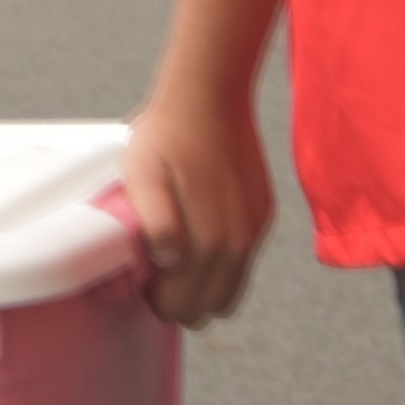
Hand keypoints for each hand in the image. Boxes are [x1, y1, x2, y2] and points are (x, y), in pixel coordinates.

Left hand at [116, 78, 279, 325]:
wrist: (209, 95)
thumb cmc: (166, 136)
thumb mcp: (142, 176)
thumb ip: (155, 225)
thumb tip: (169, 262)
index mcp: (210, 242)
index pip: (187, 308)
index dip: (161, 299)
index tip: (147, 276)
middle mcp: (240, 243)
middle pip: (211, 307)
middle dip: (183, 298)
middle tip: (159, 268)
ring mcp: (254, 229)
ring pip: (231, 289)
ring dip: (205, 283)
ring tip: (179, 253)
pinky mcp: (262, 214)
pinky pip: (244, 259)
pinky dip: (223, 260)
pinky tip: (200, 230)